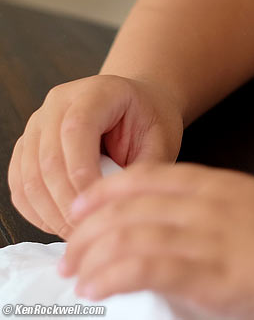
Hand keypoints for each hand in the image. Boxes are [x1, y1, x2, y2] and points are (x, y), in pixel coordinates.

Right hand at [8, 74, 183, 237]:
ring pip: (28, 176)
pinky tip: (61, 223)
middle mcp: (58, 104)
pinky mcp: (27, 148)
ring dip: (50, 212)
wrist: (137, 104)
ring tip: (78, 231)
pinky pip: (20, 185)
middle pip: (47, 158)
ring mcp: (37, 125)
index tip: (98, 203)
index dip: (82, 172)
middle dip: (67, 201)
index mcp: (96, 92)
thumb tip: (118, 207)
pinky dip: (37, 211)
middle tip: (88, 229)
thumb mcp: (162, 138)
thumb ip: (142, 168)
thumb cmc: (151, 119)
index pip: (75, 130)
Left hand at [60, 163, 253, 318]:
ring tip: (77, 275)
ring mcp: (212, 236)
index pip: (147, 177)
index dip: (106, 191)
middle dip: (87, 229)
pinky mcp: (215, 273)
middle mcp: (211, 203)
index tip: (83, 210)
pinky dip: (110, 275)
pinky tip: (97, 287)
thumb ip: (220, 218)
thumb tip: (179, 241)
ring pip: (127, 234)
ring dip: (90, 255)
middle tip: (70, 253)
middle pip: (127, 204)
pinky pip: (146, 267)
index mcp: (223, 184)